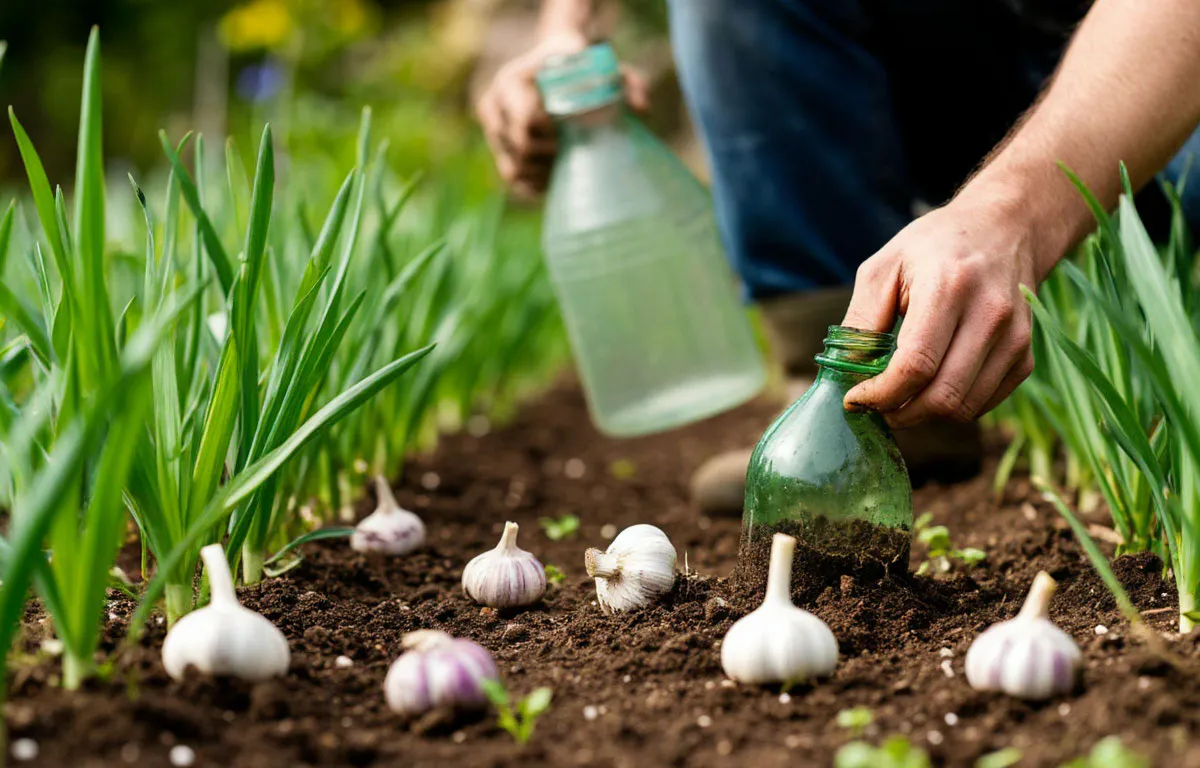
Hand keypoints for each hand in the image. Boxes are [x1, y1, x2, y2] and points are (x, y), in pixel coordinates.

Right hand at [475, 34, 650, 197]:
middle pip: (519, 149)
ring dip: (544, 173)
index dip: (549, 136)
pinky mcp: (501, 154)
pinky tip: (560, 176)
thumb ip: (627, 80)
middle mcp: (493, 108)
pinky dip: (537, 184)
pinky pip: (515, 180)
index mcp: (509, 82)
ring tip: (569, 163)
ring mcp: (495, 135)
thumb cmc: (579, 65)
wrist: (554, 67)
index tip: (571, 134)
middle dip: (550, 156)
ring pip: (515, 169)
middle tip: (576, 152)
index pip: (524, 120)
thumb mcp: (603, 64)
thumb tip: (642, 108)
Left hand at [841, 189, 1051, 427]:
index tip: (855, 400)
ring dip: (925, 415)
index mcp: (948, 288)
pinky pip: (984, 403)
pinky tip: (931, 387)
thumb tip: (844, 374)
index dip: (881, 395)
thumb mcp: (883, 268)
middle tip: (876, 408)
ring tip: (900, 399)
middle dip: (900, 413)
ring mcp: (1014, 337)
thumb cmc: (933, 247)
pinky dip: (953, 407)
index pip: (915, 366)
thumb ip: (861, 321)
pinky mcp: (1025, 353)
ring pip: (965, 407)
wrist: (1004, 228)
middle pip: (943, 396)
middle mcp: (989, 315)